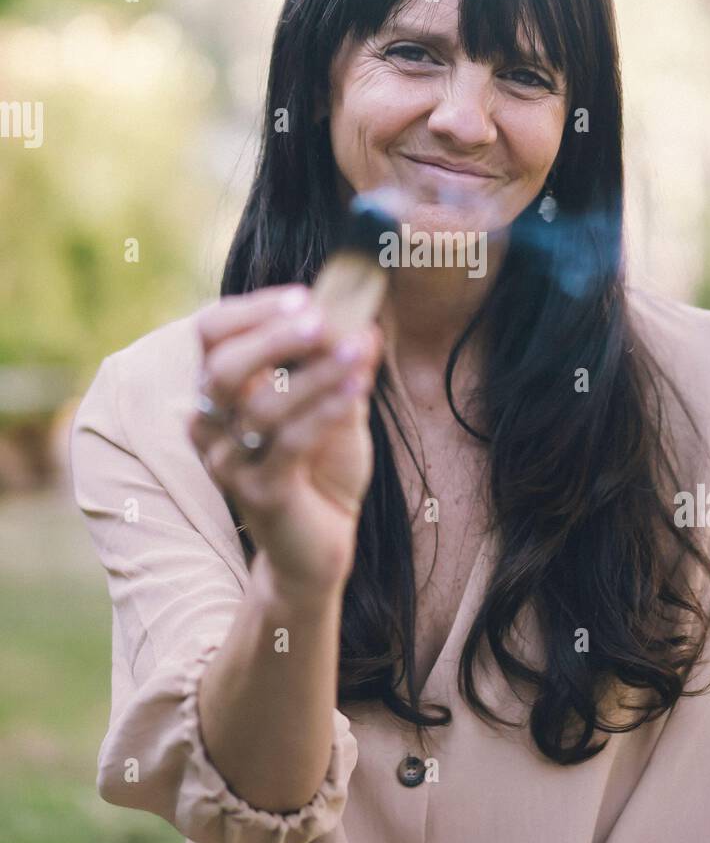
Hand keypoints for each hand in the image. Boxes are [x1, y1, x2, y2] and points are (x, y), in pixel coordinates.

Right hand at [187, 284, 383, 594]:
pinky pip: (288, 443)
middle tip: (318, 317)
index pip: (211, 335)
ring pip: (261, 406)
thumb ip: (341, 365)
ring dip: (314, 372)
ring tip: (357, 350)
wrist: (319, 545)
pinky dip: (324, 408)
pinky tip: (358, 386)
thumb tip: (364, 318)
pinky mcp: (259, 495)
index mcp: (220, 394)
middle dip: (272, 337)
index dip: (253, 311)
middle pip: (221, 368)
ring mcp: (229, 464)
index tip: (305, 297)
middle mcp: (211, 427)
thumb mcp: (335, 405)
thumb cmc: (321, 468)